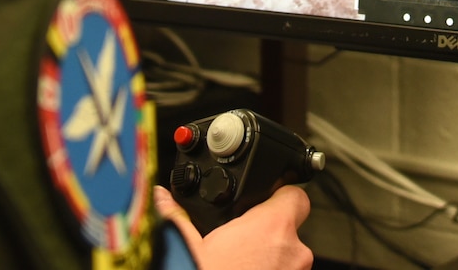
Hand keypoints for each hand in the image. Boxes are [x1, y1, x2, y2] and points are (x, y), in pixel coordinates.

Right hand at [154, 185, 312, 269]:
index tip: (263, 201)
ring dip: (267, 262)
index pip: (296, 196)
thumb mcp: (185, 246)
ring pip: (287, 260)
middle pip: (289, 230)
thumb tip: (162, 198)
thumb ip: (177, 216)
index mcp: (272, 227)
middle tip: (237, 244)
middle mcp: (293, 253)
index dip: (279, 195)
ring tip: (235, 268)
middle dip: (266, 236)